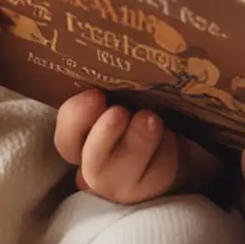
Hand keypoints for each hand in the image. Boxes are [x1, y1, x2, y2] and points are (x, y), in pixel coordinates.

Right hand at [54, 88, 188, 203]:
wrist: (177, 134)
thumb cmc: (140, 103)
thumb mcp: (122, 91)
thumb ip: (111, 83)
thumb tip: (115, 55)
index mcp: (83, 140)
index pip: (67, 137)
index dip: (76, 118)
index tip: (96, 95)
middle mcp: (98, 166)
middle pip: (93, 162)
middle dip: (104, 136)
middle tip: (119, 112)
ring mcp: (125, 183)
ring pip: (126, 172)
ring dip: (138, 142)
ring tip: (151, 119)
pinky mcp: (153, 188)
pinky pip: (158, 174)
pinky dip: (166, 151)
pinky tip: (172, 135)